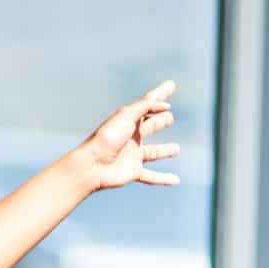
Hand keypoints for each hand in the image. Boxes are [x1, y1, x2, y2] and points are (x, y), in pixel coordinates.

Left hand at [74, 79, 180, 193]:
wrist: (92, 165)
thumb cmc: (107, 137)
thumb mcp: (126, 116)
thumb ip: (145, 106)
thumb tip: (164, 103)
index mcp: (129, 120)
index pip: (148, 104)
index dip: (159, 96)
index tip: (171, 86)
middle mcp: (132, 136)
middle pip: (151, 126)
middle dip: (161, 121)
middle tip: (168, 118)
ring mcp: (133, 155)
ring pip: (154, 152)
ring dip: (166, 151)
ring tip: (176, 149)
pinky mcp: (133, 171)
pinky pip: (152, 176)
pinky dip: (163, 178)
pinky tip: (176, 180)